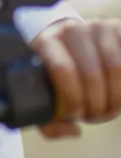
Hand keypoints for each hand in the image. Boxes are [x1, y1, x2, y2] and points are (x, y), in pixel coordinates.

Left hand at [31, 18, 120, 138]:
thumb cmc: (56, 77)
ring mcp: (97, 27)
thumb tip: (73, 130)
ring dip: (115, 98)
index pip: (62, 69)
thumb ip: (49, 120)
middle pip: (91, 74)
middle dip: (96, 104)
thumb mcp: (44, 95)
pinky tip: (117, 94)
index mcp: (44, 42)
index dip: (73, 99)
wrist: (72, 45)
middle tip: (95, 117)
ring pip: (115, 68)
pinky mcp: (118, 28)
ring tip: (108, 109)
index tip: (76, 115)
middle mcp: (70, 30)